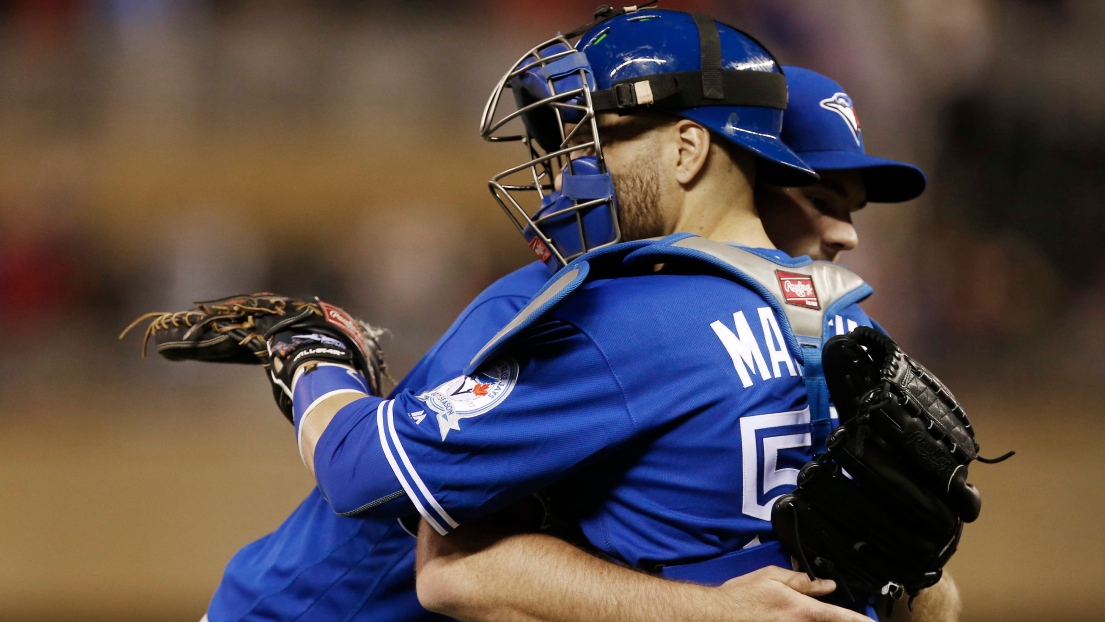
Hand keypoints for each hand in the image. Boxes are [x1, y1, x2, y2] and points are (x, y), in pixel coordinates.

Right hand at [713, 566, 871, 621]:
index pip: (841, 617)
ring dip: (820, 621)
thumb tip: (826, 584)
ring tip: (805, 613)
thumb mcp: (772, 577)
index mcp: (803, 610)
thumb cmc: (741, 596)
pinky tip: (796, 618)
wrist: (717, 616)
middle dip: (841, 620)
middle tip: (849, 617)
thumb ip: (803, 581)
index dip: (862, 621)